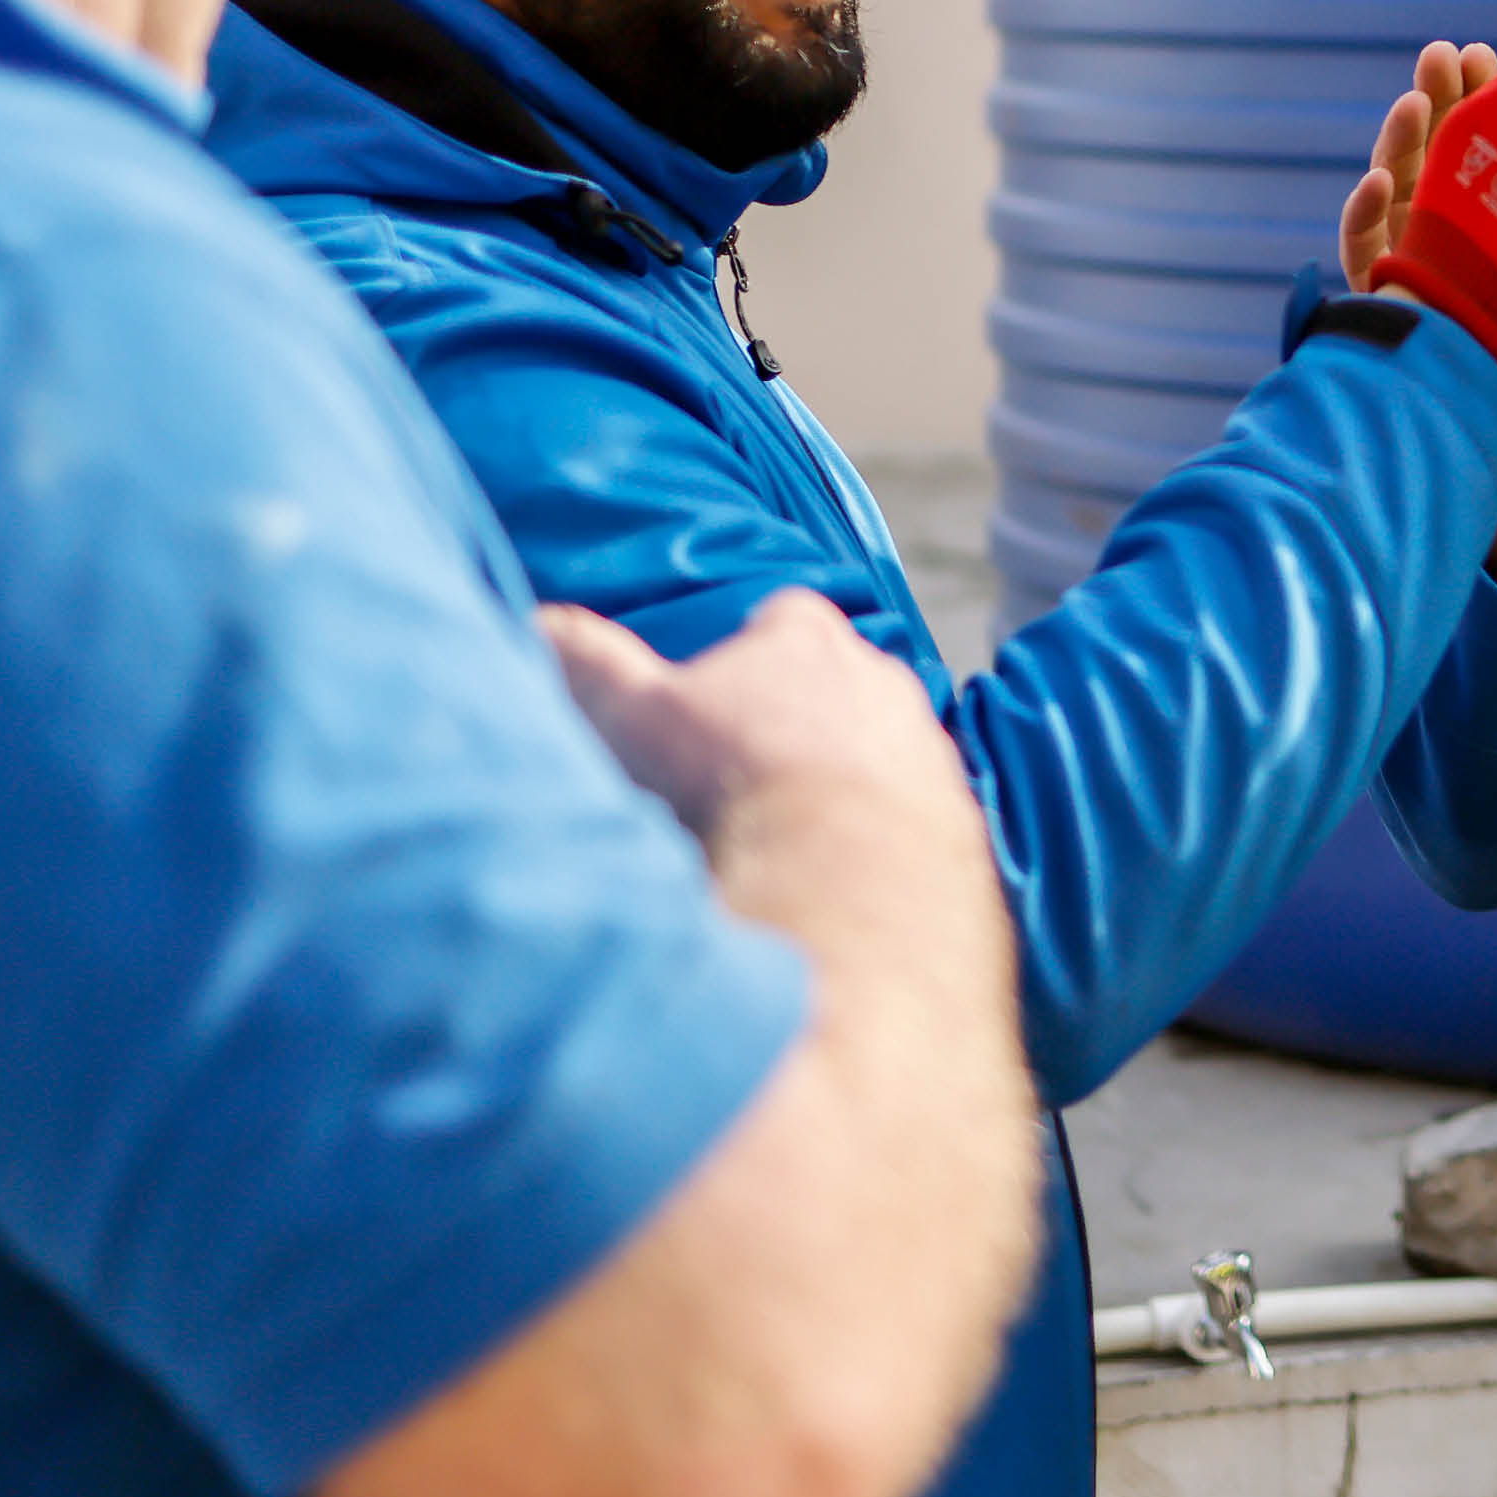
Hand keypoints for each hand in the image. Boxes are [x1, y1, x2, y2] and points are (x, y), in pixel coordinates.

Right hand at [539, 592, 967, 850]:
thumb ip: (589, 663)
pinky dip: (885, 837)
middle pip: (841, 682)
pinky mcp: (959, 819)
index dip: (750, 651)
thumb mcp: (637, 717)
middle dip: (805, 713)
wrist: (846, 876)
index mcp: (806, 640)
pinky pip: (917, 817)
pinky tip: (844, 878)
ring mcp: (928, 749)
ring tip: (796, 833)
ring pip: (885, 748)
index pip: (783, 619)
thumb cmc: (730, 781)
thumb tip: (537, 622)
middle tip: (753, 769)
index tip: (721, 690)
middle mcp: (883, 680)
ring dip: (850, 778)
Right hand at [1338, 38, 1496, 291]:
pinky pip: (1363, 247)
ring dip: (1400, 139)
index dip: (1471, 93)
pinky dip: (1364, 211)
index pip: (1474, 136)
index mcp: (1486, 198)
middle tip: (1440, 56)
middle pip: (1431, 147)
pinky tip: (1377, 182)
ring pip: (1396, 182)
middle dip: (1434, 97)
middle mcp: (1444, 217)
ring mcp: (1409, 248)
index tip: (1475, 53)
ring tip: (1413, 104)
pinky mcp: (1381, 287)